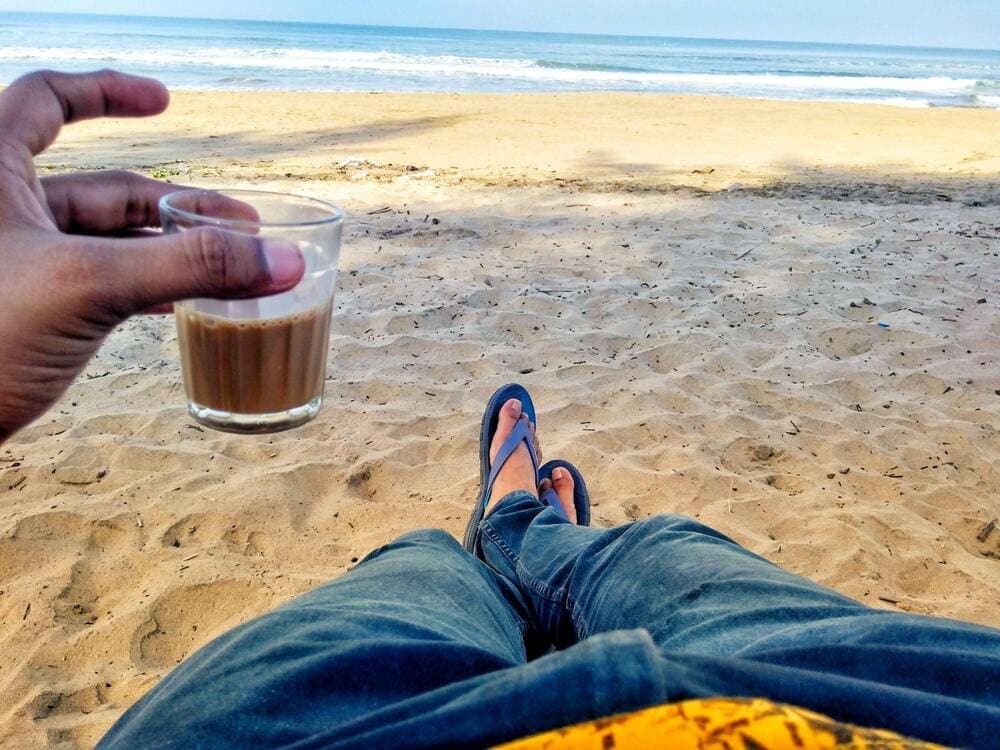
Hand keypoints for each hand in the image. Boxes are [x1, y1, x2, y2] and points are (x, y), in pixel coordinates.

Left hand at [0, 69, 304, 442]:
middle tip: (242, 226)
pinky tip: (179, 304)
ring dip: (167, 252)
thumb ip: (189, 267)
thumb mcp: (88, 286)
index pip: (48, 100)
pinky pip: (95, 284)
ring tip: (228, 267)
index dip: (107, 92)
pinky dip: (141, 288)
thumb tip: (281, 259)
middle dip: (177, 204)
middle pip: (103, 188)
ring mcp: (14, 264)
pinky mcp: (24, 311)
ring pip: (104, 243)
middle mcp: (3, 211)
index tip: (165, 103)